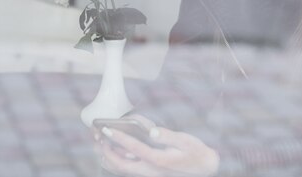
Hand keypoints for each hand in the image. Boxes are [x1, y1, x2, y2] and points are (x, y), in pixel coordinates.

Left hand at [94, 115, 218, 176]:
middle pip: (121, 164)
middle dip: (106, 149)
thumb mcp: (185, 141)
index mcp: (159, 160)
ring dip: (108, 156)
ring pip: (122, 169)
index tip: (107, 129)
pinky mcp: (148, 173)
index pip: (134, 149)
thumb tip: (150, 130)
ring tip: (99, 142)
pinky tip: (109, 152)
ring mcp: (148, 174)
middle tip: (97, 135)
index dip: (119, 138)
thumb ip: (166, 136)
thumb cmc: (195, 151)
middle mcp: (151, 170)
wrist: (203, 167)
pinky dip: (115, 161)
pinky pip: (127, 169)